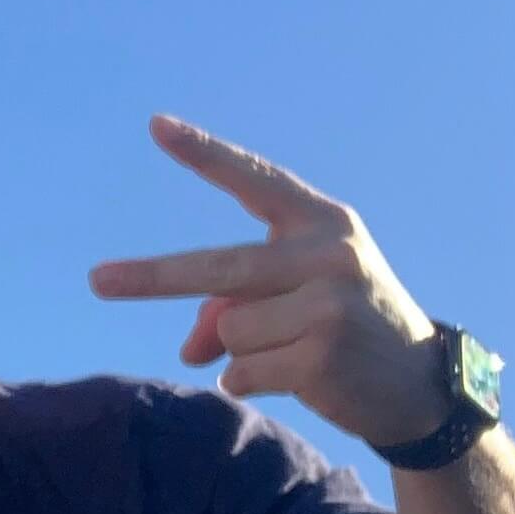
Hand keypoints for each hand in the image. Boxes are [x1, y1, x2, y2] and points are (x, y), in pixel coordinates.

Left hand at [89, 114, 447, 448]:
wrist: (417, 386)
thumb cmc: (345, 330)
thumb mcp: (297, 300)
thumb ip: (237, 306)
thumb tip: (192, 349)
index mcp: (321, 222)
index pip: (255, 180)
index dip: (204, 154)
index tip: (156, 126)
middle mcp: (327, 252)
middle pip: (218, 268)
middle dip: (152, 279)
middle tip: (97, 281)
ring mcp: (328, 302)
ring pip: (229, 329)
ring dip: (241, 353)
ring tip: (293, 353)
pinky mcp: (322, 352)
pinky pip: (242, 372)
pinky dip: (252, 382)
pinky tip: (301, 378)